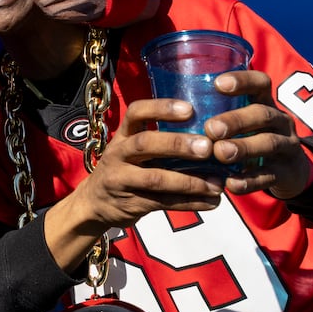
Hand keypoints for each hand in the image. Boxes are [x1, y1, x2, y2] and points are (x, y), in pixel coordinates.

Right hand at [44, 99, 225, 270]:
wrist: (95, 203)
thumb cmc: (126, 168)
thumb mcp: (132, 149)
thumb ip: (160, 141)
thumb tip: (212, 136)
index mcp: (123, 135)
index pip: (136, 112)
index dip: (161, 108)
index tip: (189, 109)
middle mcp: (119, 154)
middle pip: (145, 144)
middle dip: (177, 144)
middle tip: (207, 147)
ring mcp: (122, 180)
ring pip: (155, 178)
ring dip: (190, 181)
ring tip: (216, 184)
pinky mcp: (132, 203)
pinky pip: (164, 202)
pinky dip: (191, 203)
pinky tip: (212, 201)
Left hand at [201, 70, 312, 199]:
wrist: (290, 172)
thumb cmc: (251, 139)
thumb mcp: (243, 123)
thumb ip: (217, 115)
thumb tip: (171, 112)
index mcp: (266, 103)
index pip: (261, 83)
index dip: (242, 81)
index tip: (218, 84)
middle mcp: (280, 121)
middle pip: (263, 114)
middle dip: (236, 120)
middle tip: (211, 128)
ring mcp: (287, 146)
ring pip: (269, 143)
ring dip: (243, 148)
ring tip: (220, 153)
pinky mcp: (287, 173)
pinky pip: (269, 176)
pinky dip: (249, 180)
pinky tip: (230, 183)